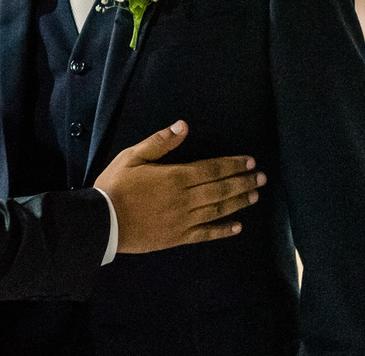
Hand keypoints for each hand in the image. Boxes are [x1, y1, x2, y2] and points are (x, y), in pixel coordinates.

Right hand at [93, 120, 263, 253]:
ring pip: (217, 210)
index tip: (250, 162)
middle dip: (243, 182)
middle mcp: (185, 199)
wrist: (103, 222)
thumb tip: (183, 126)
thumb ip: (159, 142)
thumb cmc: (115, 186)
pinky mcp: (178, 238)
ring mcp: (183, 220)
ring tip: (254, 196)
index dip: (232, 165)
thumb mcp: (132, 157)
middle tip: (262, 178)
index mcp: (175, 177)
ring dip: (238, 202)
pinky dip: (223, 230)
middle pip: (220, 189)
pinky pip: (205, 234)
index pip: (212, 169)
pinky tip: (236, 227)